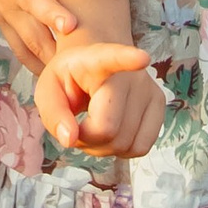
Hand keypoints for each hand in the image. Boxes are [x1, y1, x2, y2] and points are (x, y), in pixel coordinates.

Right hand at [0, 0, 128, 69]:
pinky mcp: (2, 19)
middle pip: (38, 7)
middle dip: (56, 19)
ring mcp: (6, 6)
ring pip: (29, 36)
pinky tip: (55, 78)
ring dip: (50, 54)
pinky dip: (35, 63)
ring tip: (73, 71)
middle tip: (74, 28)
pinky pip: (18, 47)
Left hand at [35, 39, 161, 157]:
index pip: (113, 58)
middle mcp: (130, 73)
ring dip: (103, 148)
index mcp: (96, 60)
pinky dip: (122, 149)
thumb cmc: (71, 78)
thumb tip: (70, 139)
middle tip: (77, 125)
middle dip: (86, 140)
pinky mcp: (159, 103)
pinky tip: (111, 133)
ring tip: (93, 127)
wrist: (95, 65)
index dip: (127, 59)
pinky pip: (141, 147)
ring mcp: (148, 88)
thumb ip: (53, 114)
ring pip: (126, 144)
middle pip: (108, 130)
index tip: (141, 58)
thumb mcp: (48, 90)